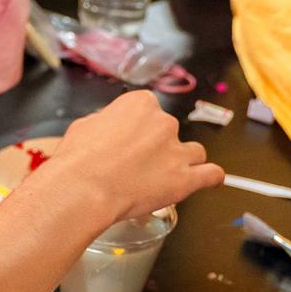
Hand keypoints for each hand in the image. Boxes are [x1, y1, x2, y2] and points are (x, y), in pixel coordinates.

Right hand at [48, 91, 224, 222]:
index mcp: (140, 104)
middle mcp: (164, 123)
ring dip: (183, 161)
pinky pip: (211, 174)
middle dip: (157, 147)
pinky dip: (211, 177)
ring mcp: (177, 151)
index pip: (148, 110)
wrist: (84, 187)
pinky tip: (209, 180)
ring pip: (194, 152)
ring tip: (166, 176)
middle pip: (169, 132)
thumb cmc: (78, 159)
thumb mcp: (84, 126)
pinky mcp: (186, 179)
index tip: (129, 141)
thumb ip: (105, 124)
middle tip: (136, 165)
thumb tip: (107, 131)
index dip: (137, 128)